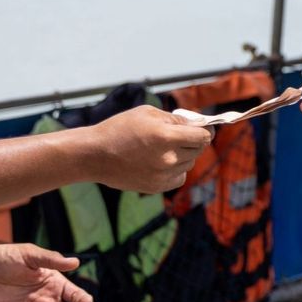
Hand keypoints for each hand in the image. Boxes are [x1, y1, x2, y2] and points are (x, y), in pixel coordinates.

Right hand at [86, 106, 211, 191]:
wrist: (95, 155)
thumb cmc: (119, 129)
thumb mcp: (148, 113)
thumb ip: (176, 119)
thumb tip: (197, 124)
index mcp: (166, 137)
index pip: (203, 136)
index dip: (206, 130)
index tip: (204, 127)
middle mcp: (168, 159)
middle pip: (198, 149)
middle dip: (193, 140)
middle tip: (182, 134)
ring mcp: (163, 175)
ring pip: (189, 163)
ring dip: (184, 154)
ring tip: (164, 147)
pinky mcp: (157, 187)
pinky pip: (178, 177)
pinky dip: (176, 169)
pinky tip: (161, 161)